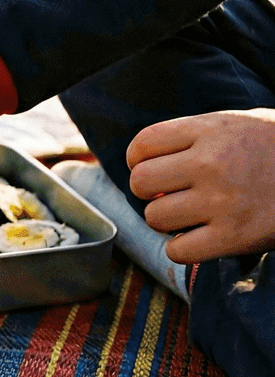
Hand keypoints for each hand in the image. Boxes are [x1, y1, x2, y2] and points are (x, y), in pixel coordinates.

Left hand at [128, 109, 274, 263]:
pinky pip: (178, 250)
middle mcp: (212, 163)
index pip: (142, 145)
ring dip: (168, 221)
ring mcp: (223, 201)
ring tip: (193, 215)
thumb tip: (142, 166)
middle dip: (149, 192)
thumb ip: (191, 139)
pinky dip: (183, 248)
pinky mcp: (236, 237)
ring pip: (154, 217)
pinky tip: (202, 238)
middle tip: (172, 194)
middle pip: (140, 183)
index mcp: (211, 130)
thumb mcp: (236, 126)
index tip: (153, 168)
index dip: (139, 161)